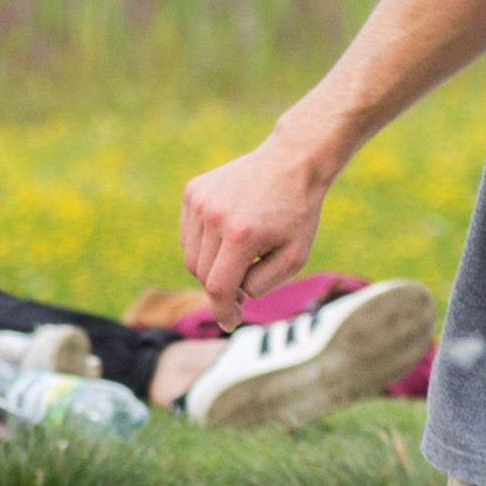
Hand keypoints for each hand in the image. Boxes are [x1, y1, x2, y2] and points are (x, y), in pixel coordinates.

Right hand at [178, 134, 332, 309]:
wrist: (292, 162)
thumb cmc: (297, 213)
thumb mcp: (295, 257)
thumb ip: (262, 284)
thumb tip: (233, 295)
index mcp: (241, 235)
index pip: (218, 288)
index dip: (222, 312)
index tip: (230, 323)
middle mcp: (214, 216)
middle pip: (202, 274)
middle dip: (221, 287)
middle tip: (243, 287)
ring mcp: (199, 201)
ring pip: (190, 255)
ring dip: (211, 266)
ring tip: (240, 256)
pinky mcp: (192, 191)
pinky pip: (188, 234)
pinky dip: (204, 244)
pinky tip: (229, 233)